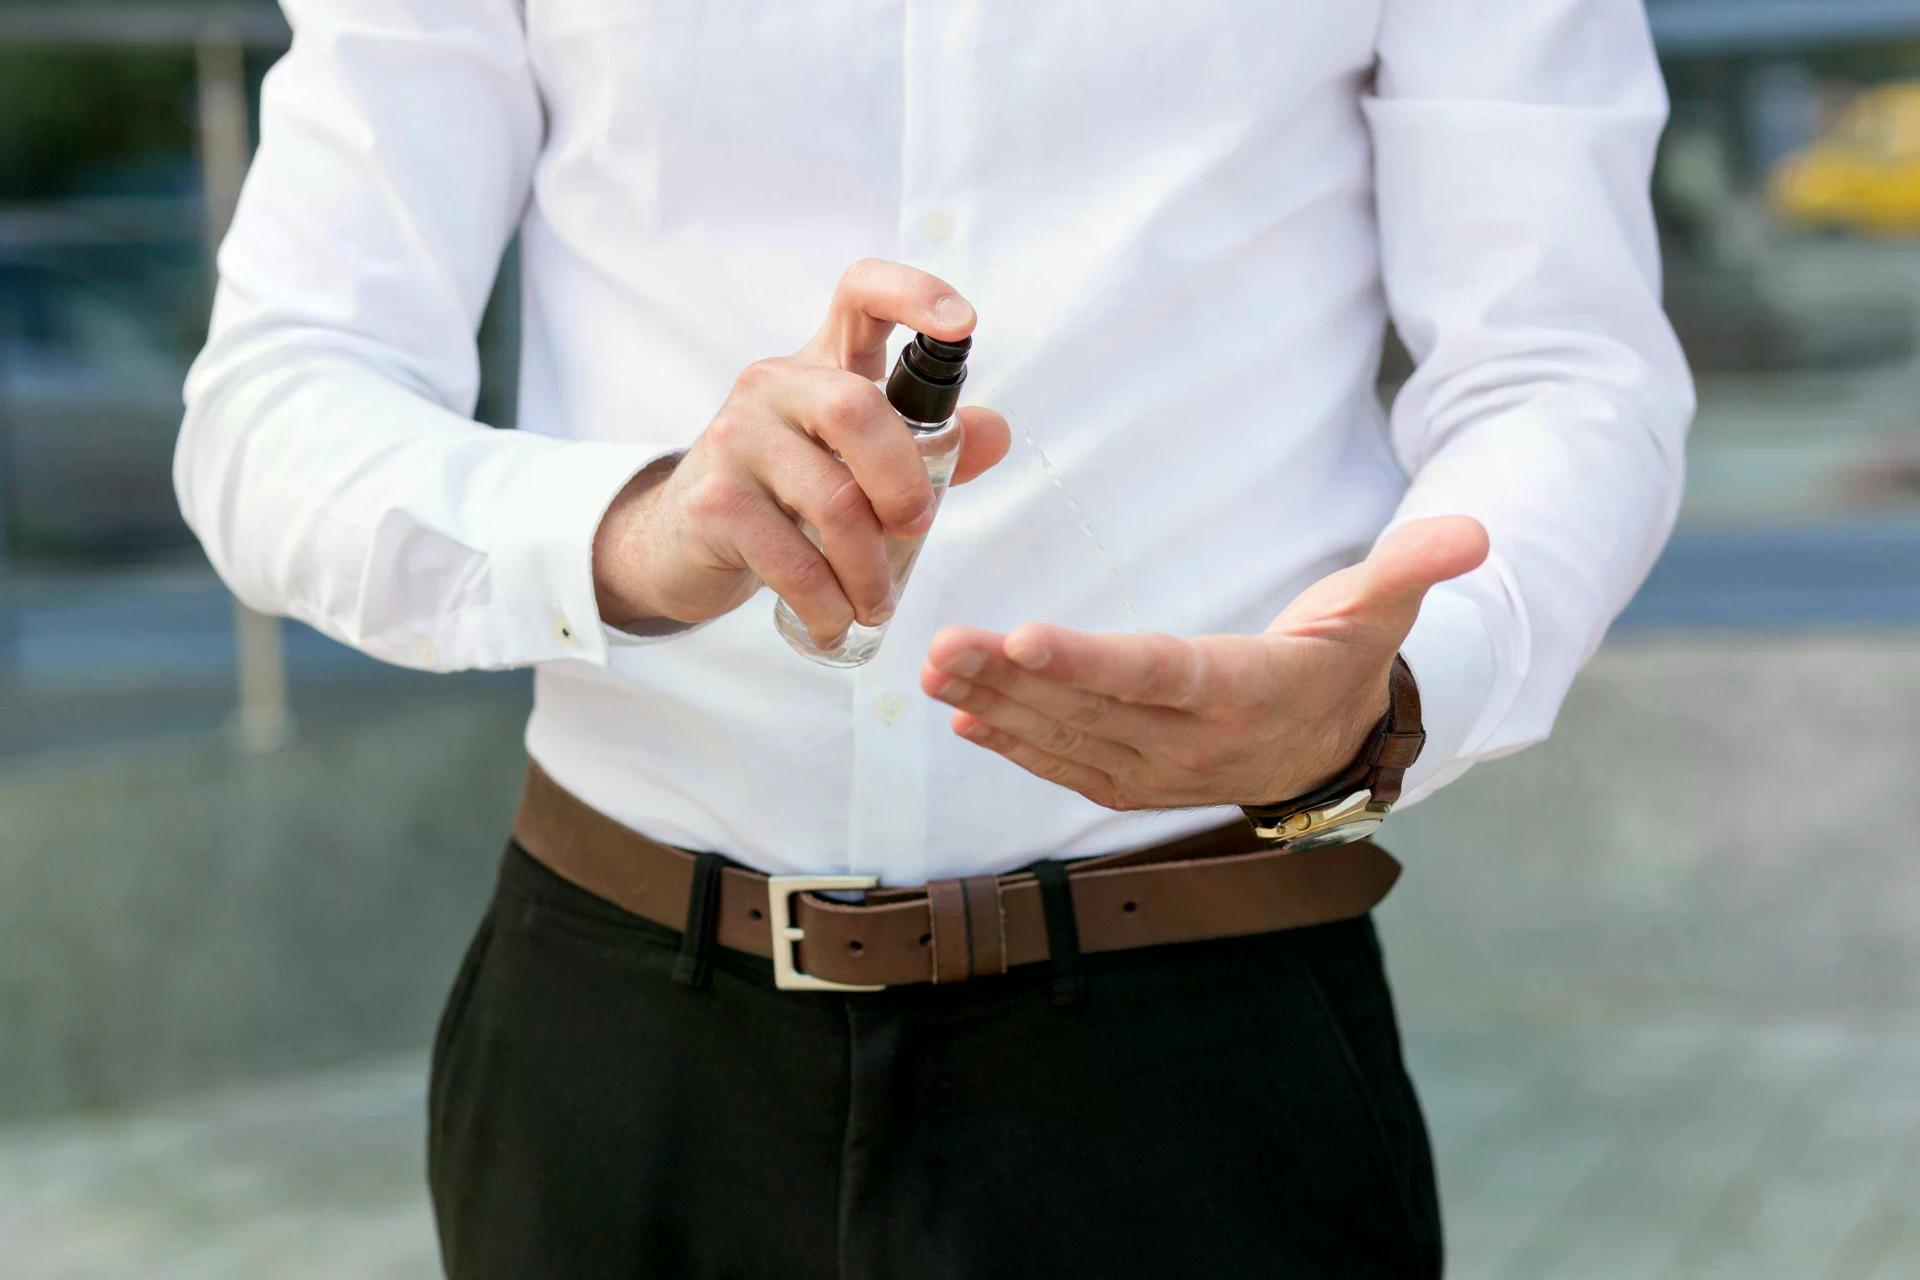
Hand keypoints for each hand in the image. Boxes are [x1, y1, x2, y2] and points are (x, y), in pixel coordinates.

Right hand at [593, 260, 1010, 643]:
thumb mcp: (857, 463)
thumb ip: (931, 450)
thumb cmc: (784, 494)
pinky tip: (835, 621)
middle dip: (903, 484)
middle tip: (917, 530)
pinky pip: (794, 561)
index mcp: (821, 363)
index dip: (916, 294)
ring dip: (869, 570)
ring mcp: (736, 439)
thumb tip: (996, 433)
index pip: (862, 294)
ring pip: (833, 502)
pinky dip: (828, 603)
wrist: (681, 541)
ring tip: (875, 605)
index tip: (964, 326)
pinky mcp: (713, 502)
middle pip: (856, 411)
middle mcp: (774, 385)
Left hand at [919, 516, 1489, 810]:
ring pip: (1065, 740)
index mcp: (1244, 691)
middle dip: (1010, 677)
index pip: (1157, 674)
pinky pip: (1065, 768)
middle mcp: (1193, 744)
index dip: (1088, 660)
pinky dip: (1013, 745)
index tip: (1023, 635)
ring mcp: (1159, 773)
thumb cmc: (1346, 660)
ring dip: (994, 704)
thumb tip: (1472, 532)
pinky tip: (962, 714)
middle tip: (943, 643)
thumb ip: (1411, 568)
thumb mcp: (1381, 610)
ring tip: (934, 666)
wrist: (1334, 751)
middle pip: (1090, 708)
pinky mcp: (1134, 784)